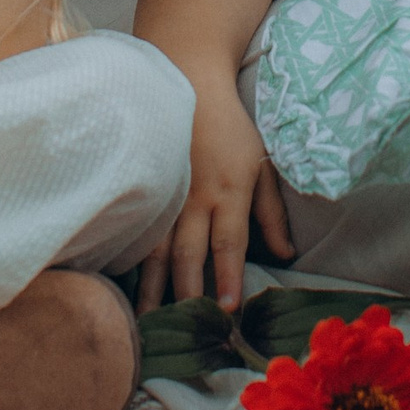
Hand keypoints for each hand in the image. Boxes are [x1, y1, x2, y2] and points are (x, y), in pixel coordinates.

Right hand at [135, 89, 295, 312]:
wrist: (189, 81)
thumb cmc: (232, 128)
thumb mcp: (262, 164)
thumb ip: (272, 213)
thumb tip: (285, 255)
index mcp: (229, 191)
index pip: (229, 242)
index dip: (227, 276)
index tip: (227, 309)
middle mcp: (196, 198)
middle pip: (188, 253)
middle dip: (188, 293)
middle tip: (186, 327)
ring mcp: (166, 193)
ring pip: (155, 248)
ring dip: (152, 287)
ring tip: (146, 321)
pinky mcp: (146, 188)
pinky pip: (137, 231)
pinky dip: (131, 261)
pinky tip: (123, 286)